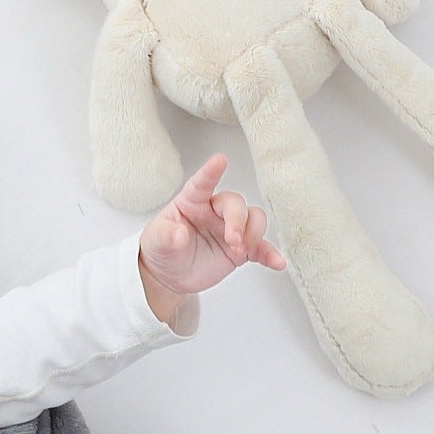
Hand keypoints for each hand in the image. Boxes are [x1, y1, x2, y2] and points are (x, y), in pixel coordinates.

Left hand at [138, 153, 286, 301]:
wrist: (170, 274)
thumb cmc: (162, 248)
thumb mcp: (156, 242)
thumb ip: (166, 236)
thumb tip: (179, 235)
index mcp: (192, 201)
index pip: (202, 183)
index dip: (211, 171)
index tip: (220, 159)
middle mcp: (215, 211)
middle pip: (236, 204)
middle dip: (238, 221)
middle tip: (232, 241)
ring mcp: (230, 229)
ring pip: (254, 219)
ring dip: (253, 234)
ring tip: (240, 252)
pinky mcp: (241, 249)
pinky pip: (261, 248)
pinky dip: (270, 255)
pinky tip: (277, 263)